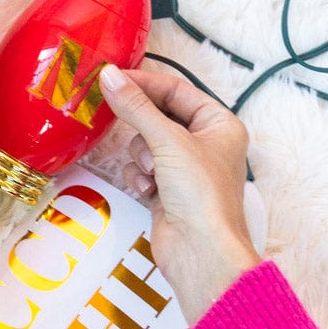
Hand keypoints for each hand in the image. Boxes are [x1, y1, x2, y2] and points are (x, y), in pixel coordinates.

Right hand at [98, 65, 259, 324]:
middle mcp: (205, 143)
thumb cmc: (200, 194)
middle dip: (142, 127)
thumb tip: (108, 75)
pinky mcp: (168, 191)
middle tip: (118, 117)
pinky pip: (141, 169)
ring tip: (152, 173)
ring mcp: (186, 169)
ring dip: (141, 157)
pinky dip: (139, 178)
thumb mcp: (167, 141)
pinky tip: (148, 192)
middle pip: (158, 116)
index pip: (176, 90)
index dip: (144, 83)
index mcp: (219, 124)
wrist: (200, 253)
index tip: (111, 79)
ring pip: (145, 143)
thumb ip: (135, 107)